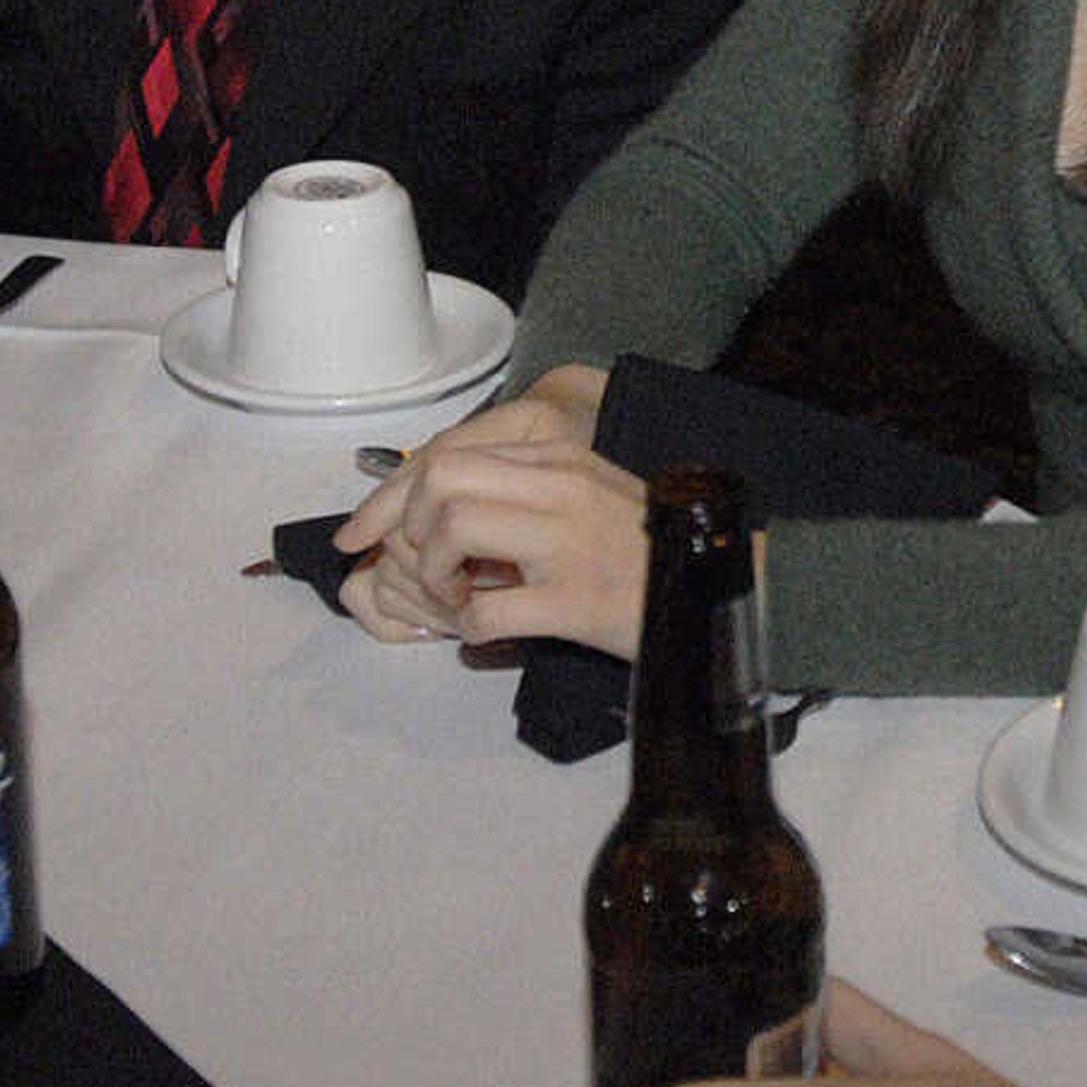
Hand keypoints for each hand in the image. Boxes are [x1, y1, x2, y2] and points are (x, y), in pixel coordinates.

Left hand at [332, 363, 648, 651]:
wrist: (718, 588)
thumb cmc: (648, 549)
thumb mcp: (590, 493)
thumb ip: (528, 489)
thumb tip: (447, 510)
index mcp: (560, 459)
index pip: (450, 455)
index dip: (393, 498)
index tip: (368, 533)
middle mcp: (560, 489)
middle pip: (440, 482)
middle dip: (409, 530)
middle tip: (428, 566)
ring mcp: (567, 544)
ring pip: (452, 532)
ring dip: (435, 574)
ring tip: (458, 596)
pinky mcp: (574, 601)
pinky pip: (486, 611)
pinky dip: (469, 627)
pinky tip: (486, 630)